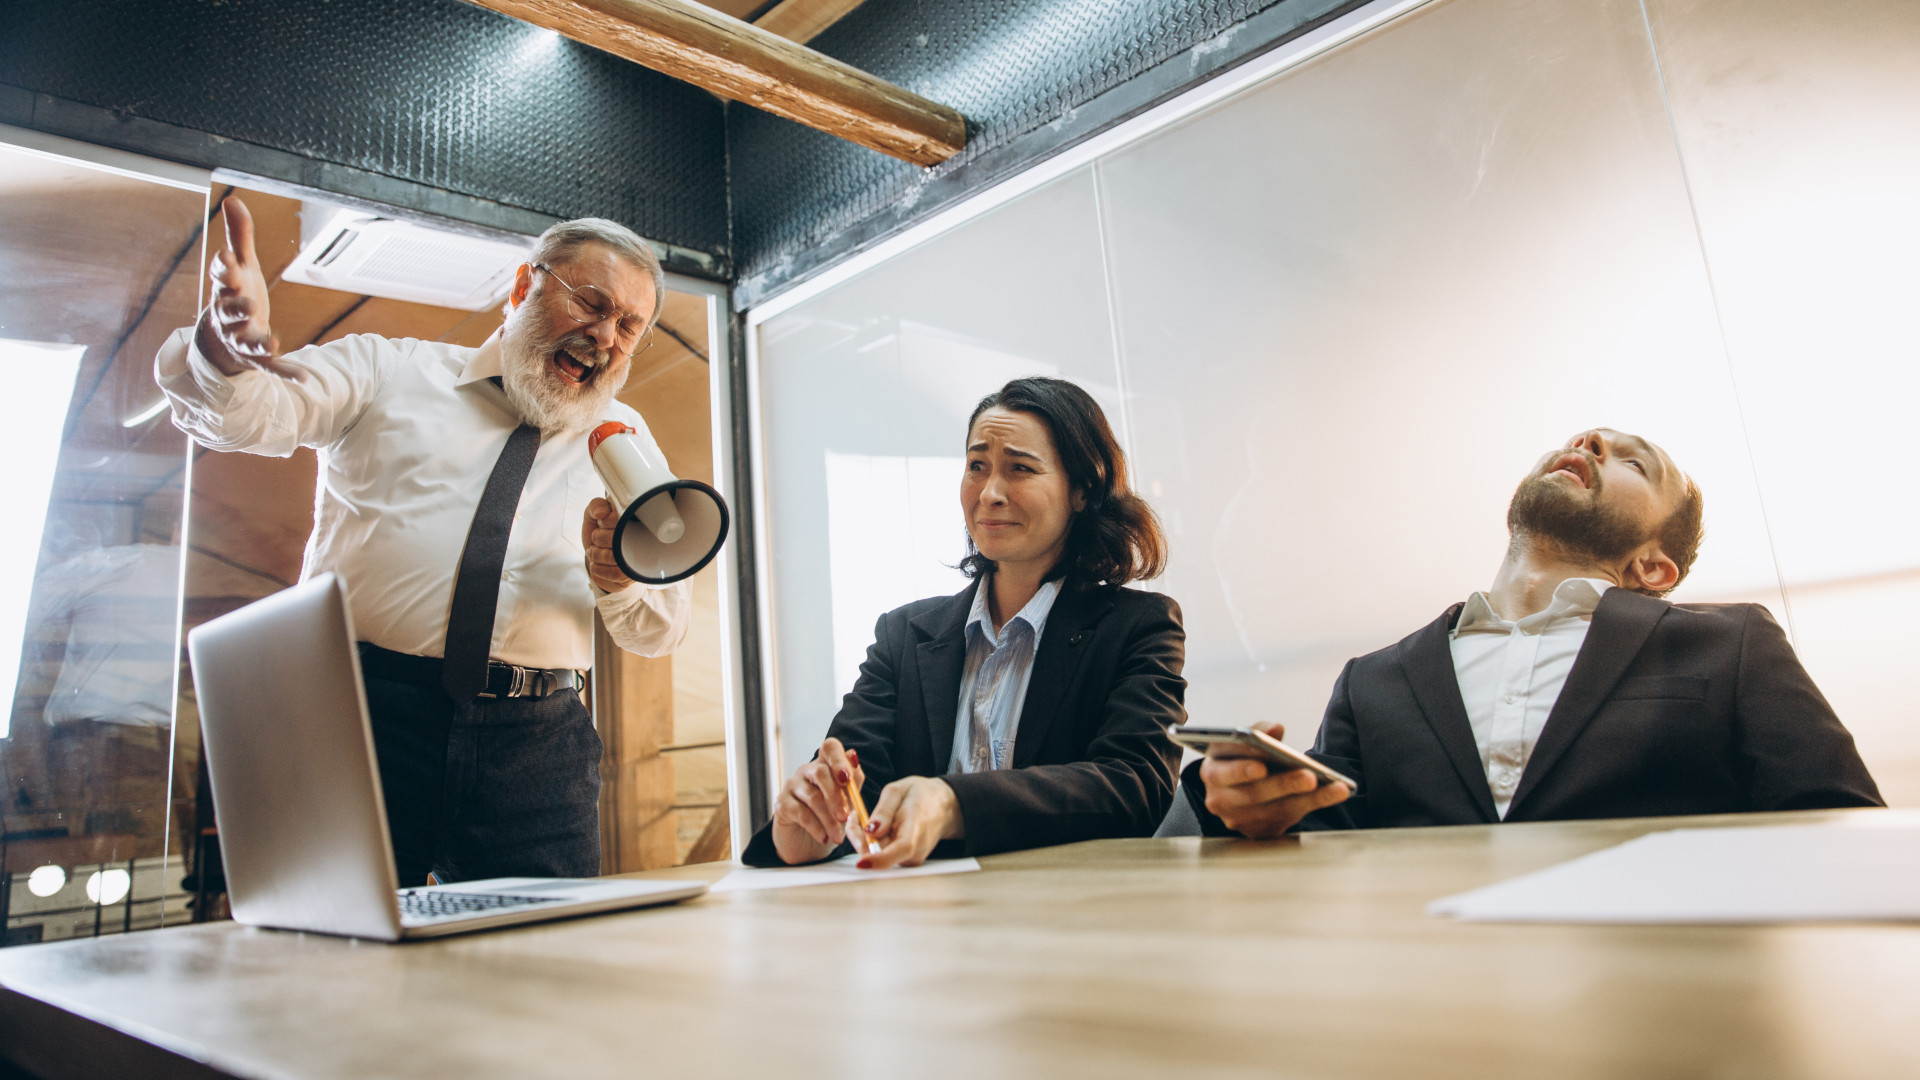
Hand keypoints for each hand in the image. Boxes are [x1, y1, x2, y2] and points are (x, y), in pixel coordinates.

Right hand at [196, 198, 302, 380]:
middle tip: (247, 302)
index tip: (226, 257)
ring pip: (247, 341)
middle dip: (236, 307)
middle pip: (229, 311)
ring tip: (270, 342)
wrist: (219, 343)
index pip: (221, 277)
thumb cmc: (234, 297)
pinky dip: (286, 372)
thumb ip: (239, 237)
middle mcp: (230, 316)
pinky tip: (303, 378)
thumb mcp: (240, 267)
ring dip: (258, 342)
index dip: (223, 268)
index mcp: (226, 291)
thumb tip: (233, 200)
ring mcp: (242, 339)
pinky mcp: (256, 360)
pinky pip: (271, 367)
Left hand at [582, 498, 631, 592]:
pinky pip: (616, 575)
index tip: (600, 523)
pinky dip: (599, 570)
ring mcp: (639, 559)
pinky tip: (596, 564)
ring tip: (593, 552)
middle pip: (619, 540)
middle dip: (598, 539)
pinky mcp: (633, 575)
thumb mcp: (594, 515)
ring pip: (616, 559)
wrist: (599, 557)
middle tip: (595, 539)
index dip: (606, 522)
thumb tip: (601, 513)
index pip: (623, 520)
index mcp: (636, 520)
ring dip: (597, 556)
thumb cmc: (599, 533)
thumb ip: (596, 506)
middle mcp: (643, 539)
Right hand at [770, 738, 864, 864]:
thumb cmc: (831, 820)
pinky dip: (816, 828)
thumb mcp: (847, 802)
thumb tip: (853, 757)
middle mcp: (806, 771)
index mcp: (825, 765)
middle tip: (845, 818)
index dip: (839, 759)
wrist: (808, 846)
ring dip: (829, 820)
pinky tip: (824, 838)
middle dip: (836, 797)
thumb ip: (852, 782)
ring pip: (812, 797)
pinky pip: (801, 813)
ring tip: (838, 837)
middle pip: (820, 772)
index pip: (830, 747)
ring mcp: (792, 786)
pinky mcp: (781, 804)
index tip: (847, 779)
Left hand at [860, 775, 961, 868]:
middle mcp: (916, 849)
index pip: (902, 849)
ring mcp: (911, 858)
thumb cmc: (921, 795)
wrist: (943, 806)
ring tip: (861, 817)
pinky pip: (882, 855)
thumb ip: (883, 811)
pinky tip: (872, 828)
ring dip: (863, 840)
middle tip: (853, 816)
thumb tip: (870, 831)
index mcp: (916, 828)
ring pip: (878, 856)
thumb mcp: (898, 790)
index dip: (880, 859)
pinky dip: (871, 843)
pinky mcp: (905, 860)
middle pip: (881, 855)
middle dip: (859, 839)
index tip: (861, 863)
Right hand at [1200, 722, 1350, 838]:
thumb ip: (1258, 731)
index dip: (1242, 769)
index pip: (1224, 770)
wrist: (1237, 790)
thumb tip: (1275, 728)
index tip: (1262, 766)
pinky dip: (1314, 805)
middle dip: (1283, 784)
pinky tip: (1336, 792)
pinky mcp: (1259, 832)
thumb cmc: (1242, 759)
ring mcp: (1238, 819)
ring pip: (1276, 809)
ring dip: (1308, 798)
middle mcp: (1219, 798)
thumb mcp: (1244, 742)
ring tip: (1335, 786)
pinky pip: (1289, 819)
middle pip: (1253, 793)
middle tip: (1309, 776)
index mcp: (1211, 770)